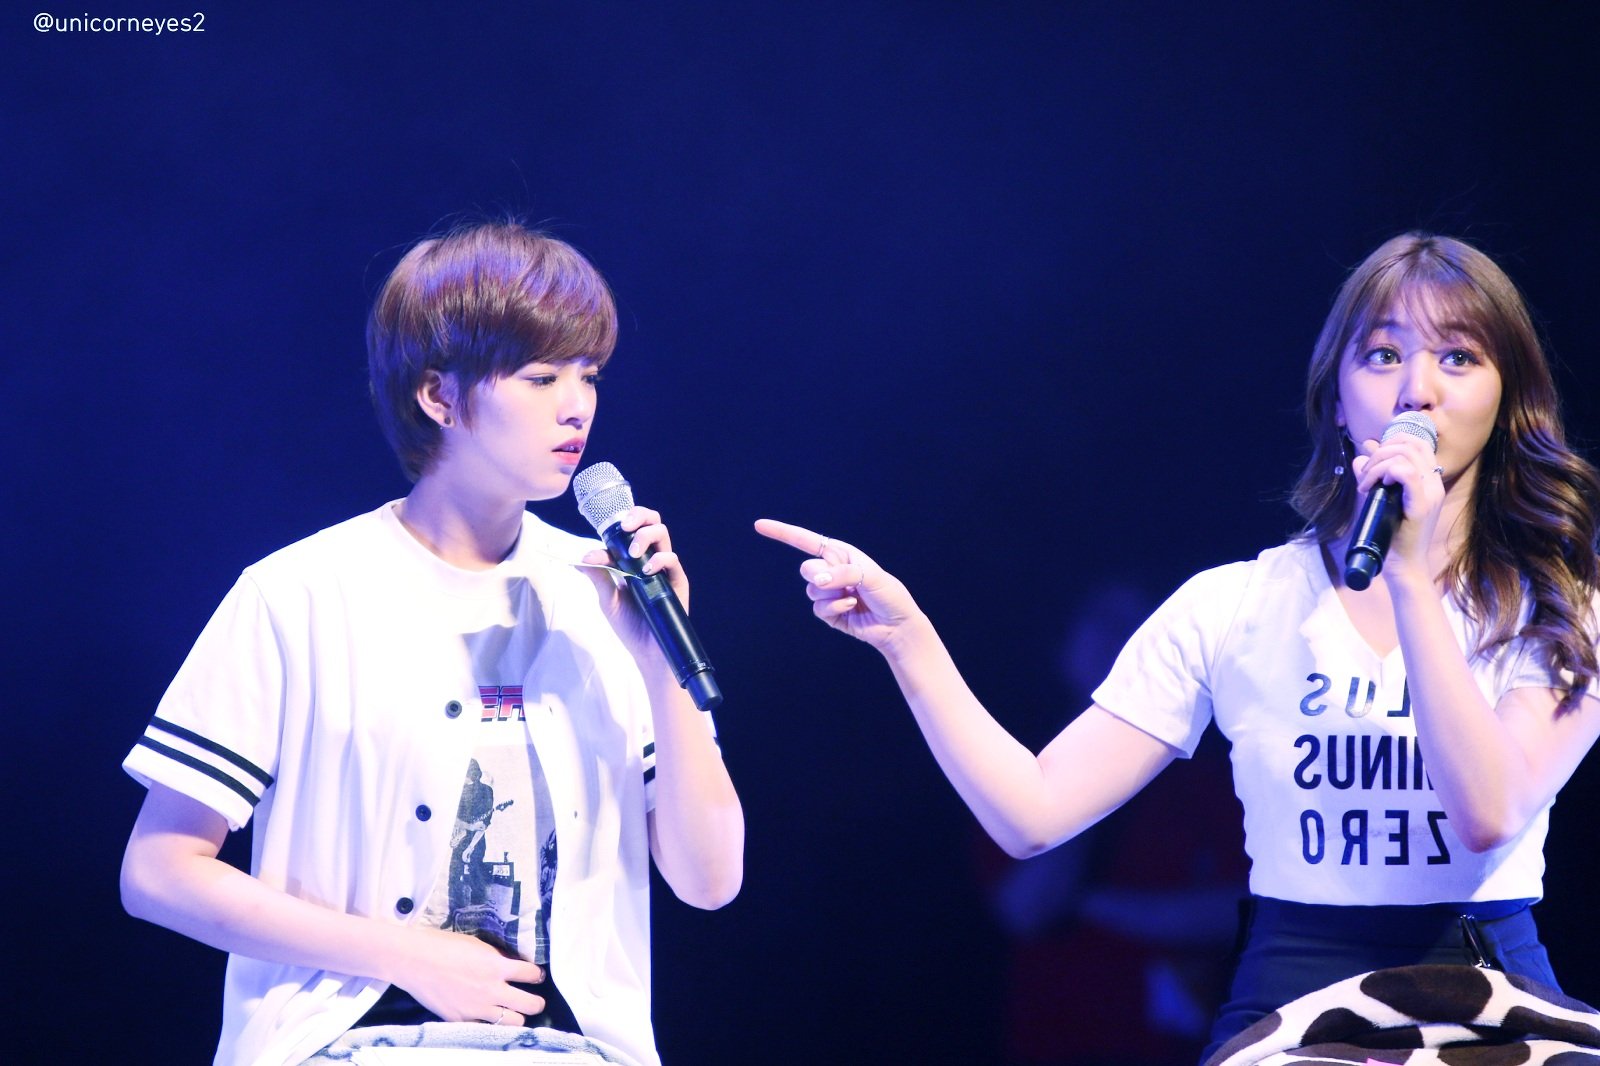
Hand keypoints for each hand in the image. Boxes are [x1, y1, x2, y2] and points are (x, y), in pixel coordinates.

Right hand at [388, 925, 546, 1025]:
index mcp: (497, 966)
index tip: (536, 976)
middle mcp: (492, 990)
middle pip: (531, 1004)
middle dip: (537, 1002)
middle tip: (535, 1000)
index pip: (532, 974)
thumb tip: (514, 964)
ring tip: (514, 1012)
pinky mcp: (461, 1020)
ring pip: (514, 1023)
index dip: (537, 975)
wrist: (413, 961)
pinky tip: (490, 1018)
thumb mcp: (477, 945)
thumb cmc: (443, 945)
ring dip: (518, 1017)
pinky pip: (486, 1029)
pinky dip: (491, 1025)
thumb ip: (497, 958)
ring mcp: (477, 1008)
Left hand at [581, 504, 688, 660]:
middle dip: (639, 515)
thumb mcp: (607, 599)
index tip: (608, 528)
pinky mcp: (677, 580)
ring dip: (646, 536)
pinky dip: (660, 559)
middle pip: (651, 522)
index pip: (630, 529)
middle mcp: (649, 558)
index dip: (622, 521)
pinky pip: (672, 558)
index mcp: (631, 559)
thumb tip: (580, 558)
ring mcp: (664, 567)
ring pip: (662, 533)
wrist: (646, 650)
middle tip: (626, 526)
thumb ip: (598, 576)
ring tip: (634, 552)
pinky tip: (647, 571)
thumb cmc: (628, 625)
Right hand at [753, 518, 920, 650]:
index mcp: (840, 554)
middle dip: (821, 577)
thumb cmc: (889, 595)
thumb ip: (844, 574)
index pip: (806, 541)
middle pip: (806, 569)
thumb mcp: (871, 577)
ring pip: (811, 591)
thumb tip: (818, 580)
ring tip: (853, 598)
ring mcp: (828, 592)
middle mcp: (831, 570)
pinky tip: (851, 609)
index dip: (782, 532)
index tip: (759, 525)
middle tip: (841, 583)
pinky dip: (835, 609)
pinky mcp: (828, 613)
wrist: (897, 626)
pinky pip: (818, 609)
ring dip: (832, 596)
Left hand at [1350, 430, 1445, 582]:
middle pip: (1411, 444)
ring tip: (1365, 483)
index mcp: (1429, 480)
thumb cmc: (1392, 534)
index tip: (1372, 461)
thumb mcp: (1379, 498)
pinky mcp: (1421, 506)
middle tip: (1365, 475)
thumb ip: (1373, 475)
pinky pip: (1407, 473)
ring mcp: (1431, 494)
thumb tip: (1361, 455)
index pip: (1418, 443)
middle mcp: (1434, 483)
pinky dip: (1384, 473)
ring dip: (1378, 463)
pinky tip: (1372, 488)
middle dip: (1380, 452)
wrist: (1404, 565)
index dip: (1392, 442)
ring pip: (1406, 455)